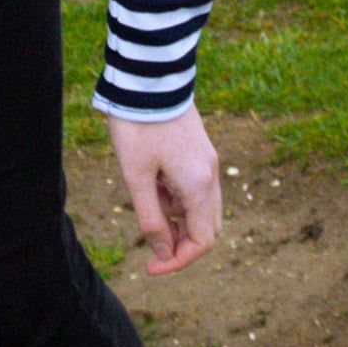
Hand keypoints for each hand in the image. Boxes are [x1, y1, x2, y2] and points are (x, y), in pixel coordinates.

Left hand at [107, 107, 221, 274]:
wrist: (149, 79)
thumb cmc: (138, 126)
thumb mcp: (136, 176)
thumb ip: (151, 218)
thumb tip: (163, 253)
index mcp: (198, 185)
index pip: (202, 242)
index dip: (178, 261)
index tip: (150, 267)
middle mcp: (211, 176)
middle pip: (208, 229)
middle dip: (181, 243)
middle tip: (149, 244)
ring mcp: (209, 163)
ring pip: (202, 210)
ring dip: (177, 219)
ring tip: (147, 198)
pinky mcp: (201, 153)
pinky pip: (196, 189)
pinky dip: (177, 199)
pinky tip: (153, 182)